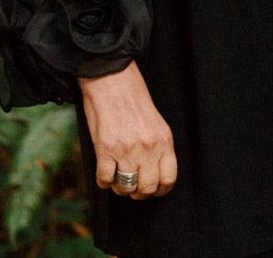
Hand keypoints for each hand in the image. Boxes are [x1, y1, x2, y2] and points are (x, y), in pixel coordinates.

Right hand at [81, 63, 176, 198]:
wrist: (112, 80)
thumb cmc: (133, 99)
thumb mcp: (156, 122)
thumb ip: (158, 146)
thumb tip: (154, 171)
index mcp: (163, 140)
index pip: (169, 178)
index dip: (161, 190)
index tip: (154, 190)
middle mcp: (148, 148)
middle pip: (148, 187)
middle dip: (139, 193)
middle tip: (133, 188)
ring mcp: (126, 150)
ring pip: (126, 187)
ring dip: (121, 188)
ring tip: (118, 181)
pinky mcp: (105, 149)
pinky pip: (105, 179)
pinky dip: (103, 181)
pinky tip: (104, 173)